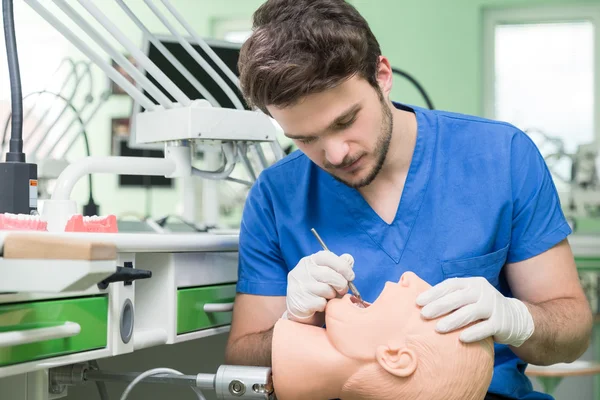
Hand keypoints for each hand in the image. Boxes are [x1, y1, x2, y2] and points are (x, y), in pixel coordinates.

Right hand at [284, 250, 354, 321]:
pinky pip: (321, 303)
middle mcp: (302, 271)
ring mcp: (299, 286)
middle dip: (341, 284)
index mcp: (309, 261)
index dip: (343, 266)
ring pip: (326, 290)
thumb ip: (339, 266)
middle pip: (329, 274)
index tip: (350, 276)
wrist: (299, 311)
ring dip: (332, 296)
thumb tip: (348, 258)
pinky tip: (320, 305)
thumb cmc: (317, 290)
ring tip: (329, 297)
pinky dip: (325, 306)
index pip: (327, 257)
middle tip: (342, 290)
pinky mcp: (300, 302)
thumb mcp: (328, 275)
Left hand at [415, 277, 534, 346]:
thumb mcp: (469, 297)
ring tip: (438, 328)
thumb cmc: (481, 307)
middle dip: (440, 306)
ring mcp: (493, 306)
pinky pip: (486, 328)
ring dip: (453, 320)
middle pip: (458, 297)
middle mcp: (483, 291)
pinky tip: (461, 339)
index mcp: (472, 283)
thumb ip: (451, 297)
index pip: (450, 285)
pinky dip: (473, 332)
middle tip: (424, 315)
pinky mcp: (501, 323)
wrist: (514, 318)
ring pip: (471, 312)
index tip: (418, 302)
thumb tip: (421, 303)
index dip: (434, 293)